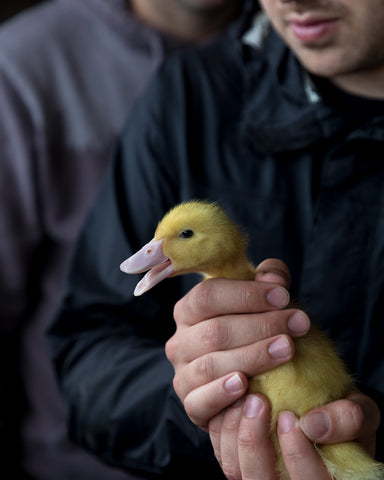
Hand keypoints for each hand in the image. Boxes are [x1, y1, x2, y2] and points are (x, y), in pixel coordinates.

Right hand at [165, 259, 309, 429]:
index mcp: (188, 310)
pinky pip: (200, 401)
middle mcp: (179, 341)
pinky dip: (222, 393)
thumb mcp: (261, 301)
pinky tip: (246, 386)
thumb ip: (269, 281)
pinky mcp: (191, 405)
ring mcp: (182, 374)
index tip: (284, 296)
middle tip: (298, 323)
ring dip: (252, 356)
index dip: (246, 295)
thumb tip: (273, 276)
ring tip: (287, 349)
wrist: (247, 380)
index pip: (207, 295)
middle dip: (260, 325)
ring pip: (211, 364)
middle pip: (214, 330)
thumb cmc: (253, 331)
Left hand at [213, 390, 380, 479]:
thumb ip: (349, 418)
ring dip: (234, 432)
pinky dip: (221, 426)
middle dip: (255, 442)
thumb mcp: (360, 411)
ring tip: (245, 397)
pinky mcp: (239, 459)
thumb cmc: (342, 413)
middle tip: (259, 401)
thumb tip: (314, 424)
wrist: (320, 405)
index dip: (297, 456)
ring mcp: (260, 475)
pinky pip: (221, 451)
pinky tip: (232, 399)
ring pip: (236, 470)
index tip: (290, 417)